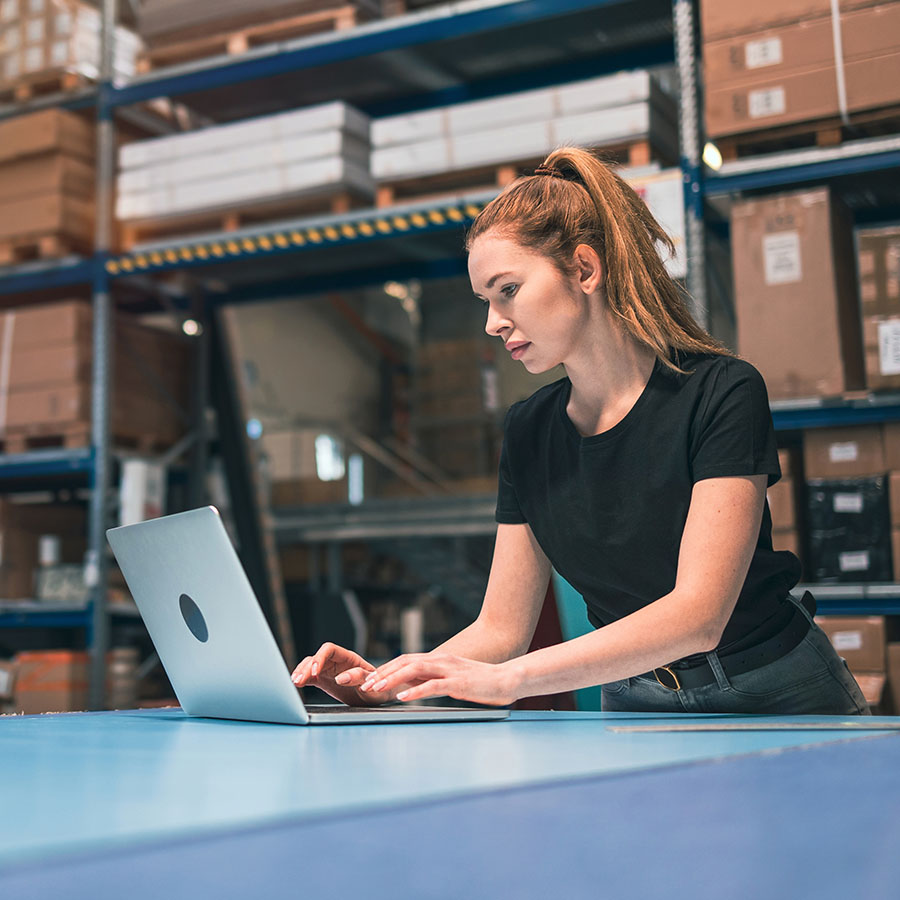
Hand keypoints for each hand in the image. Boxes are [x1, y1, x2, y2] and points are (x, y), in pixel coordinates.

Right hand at [291, 643, 385, 706]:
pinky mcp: (324, 680)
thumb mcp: (372, 684)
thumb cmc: (378, 688)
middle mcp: (337, 661)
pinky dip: (302, 678)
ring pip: (311, 665)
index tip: (315, 672)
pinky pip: (310, 676)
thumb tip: (341, 678)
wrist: (377, 696)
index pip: (329, 649)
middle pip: (317, 657)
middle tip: (298, 680)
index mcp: (349, 658)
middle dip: (306, 667)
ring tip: (294, 682)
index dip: (320, 658)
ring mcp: (329, 670)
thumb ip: (358, 678)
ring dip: (302, 672)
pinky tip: (296, 683)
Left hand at [359, 653, 518, 705]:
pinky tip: (403, 698)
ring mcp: (449, 670)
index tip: (369, 679)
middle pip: (405, 662)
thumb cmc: (481, 682)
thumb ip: (433, 680)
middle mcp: (441, 660)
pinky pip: (432, 685)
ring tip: (377, 689)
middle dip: (383, 673)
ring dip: (392, 679)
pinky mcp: (458, 683)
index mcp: (438, 659)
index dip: (386, 668)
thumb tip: (412, 687)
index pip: (406, 660)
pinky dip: (415, 691)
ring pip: (414, 670)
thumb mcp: (452, 680)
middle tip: (365, 684)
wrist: (507, 679)